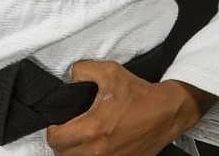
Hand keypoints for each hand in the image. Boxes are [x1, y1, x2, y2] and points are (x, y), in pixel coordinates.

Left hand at [46, 60, 214, 155]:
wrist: (165, 112)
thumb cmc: (137, 92)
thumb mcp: (109, 71)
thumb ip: (82, 70)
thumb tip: (70, 79)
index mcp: (94, 128)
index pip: (56, 139)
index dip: (52, 129)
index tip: (58, 121)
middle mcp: (100, 150)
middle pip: (62, 155)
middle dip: (61, 141)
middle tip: (67, 128)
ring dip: (74, 152)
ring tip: (80, 137)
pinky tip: (94, 145)